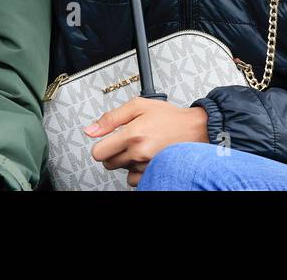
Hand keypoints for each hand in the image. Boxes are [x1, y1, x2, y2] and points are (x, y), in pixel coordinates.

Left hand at [84, 97, 208, 186]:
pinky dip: (136, 171)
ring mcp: (146, 166)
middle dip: (114, 152)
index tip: (108, 141)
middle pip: (108, 163)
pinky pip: (134, 179)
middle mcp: (138, 153)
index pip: (98, 152)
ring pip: (122, 170)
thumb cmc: (169, 117)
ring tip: (140, 146)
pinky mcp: (154, 174)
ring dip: (127, 160)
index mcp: (132, 135)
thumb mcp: (138, 106)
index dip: (101, 145)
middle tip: (126, 141)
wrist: (195, 129)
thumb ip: (111, 118)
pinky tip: (145, 158)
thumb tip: (91, 130)